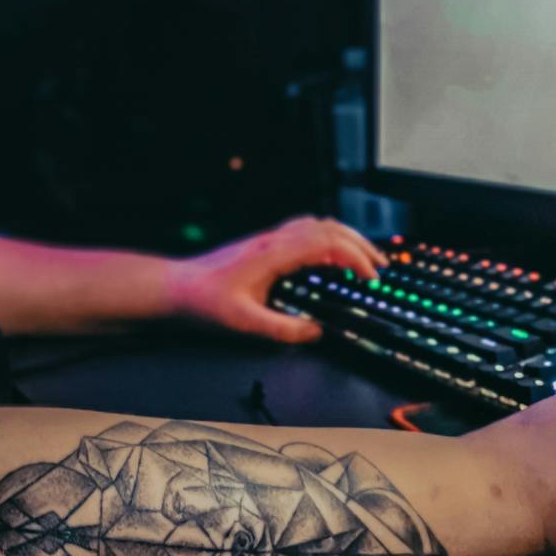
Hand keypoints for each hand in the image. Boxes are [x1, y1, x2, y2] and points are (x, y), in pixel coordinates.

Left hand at [165, 214, 388, 343]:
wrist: (177, 286)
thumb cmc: (205, 302)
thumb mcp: (245, 323)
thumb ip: (283, 329)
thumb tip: (316, 331)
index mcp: (273, 254)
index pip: (325, 243)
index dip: (354, 257)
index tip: (369, 278)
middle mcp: (273, 241)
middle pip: (327, 226)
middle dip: (359, 244)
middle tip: (379, 266)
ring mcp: (268, 239)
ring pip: (316, 224)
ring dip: (344, 238)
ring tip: (363, 258)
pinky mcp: (263, 244)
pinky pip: (303, 229)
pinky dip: (326, 238)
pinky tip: (330, 255)